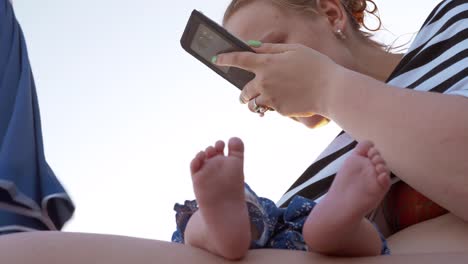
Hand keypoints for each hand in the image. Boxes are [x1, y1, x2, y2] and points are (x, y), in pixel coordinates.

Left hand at [214, 43, 340, 117]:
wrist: (331, 90)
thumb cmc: (315, 66)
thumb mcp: (294, 50)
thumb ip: (271, 49)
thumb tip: (253, 47)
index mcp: (266, 64)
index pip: (239, 60)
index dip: (225, 59)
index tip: (216, 59)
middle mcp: (264, 82)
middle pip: (244, 90)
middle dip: (243, 93)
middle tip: (244, 94)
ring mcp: (271, 98)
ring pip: (253, 104)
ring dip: (253, 103)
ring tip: (261, 101)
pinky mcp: (279, 110)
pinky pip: (270, 109)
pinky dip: (272, 106)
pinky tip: (283, 102)